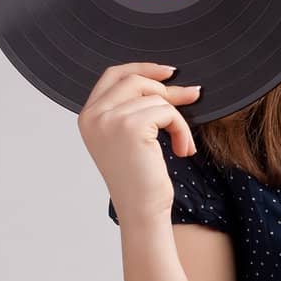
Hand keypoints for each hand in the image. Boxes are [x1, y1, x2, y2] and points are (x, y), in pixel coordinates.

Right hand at [77, 61, 202, 223]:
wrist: (141, 211)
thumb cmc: (140, 181)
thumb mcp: (132, 138)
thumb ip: (137, 108)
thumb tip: (173, 80)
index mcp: (88, 116)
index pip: (113, 75)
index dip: (143, 69)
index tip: (169, 73)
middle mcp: (93, 115)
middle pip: (134, 80)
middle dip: (167, 89)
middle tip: (192, 98)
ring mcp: (109, 119)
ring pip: (155, 97)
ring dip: (177, 119)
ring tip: (182, 144)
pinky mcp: (130, 126)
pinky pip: (166, 112)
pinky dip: (181, 129)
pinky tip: (182, 150)